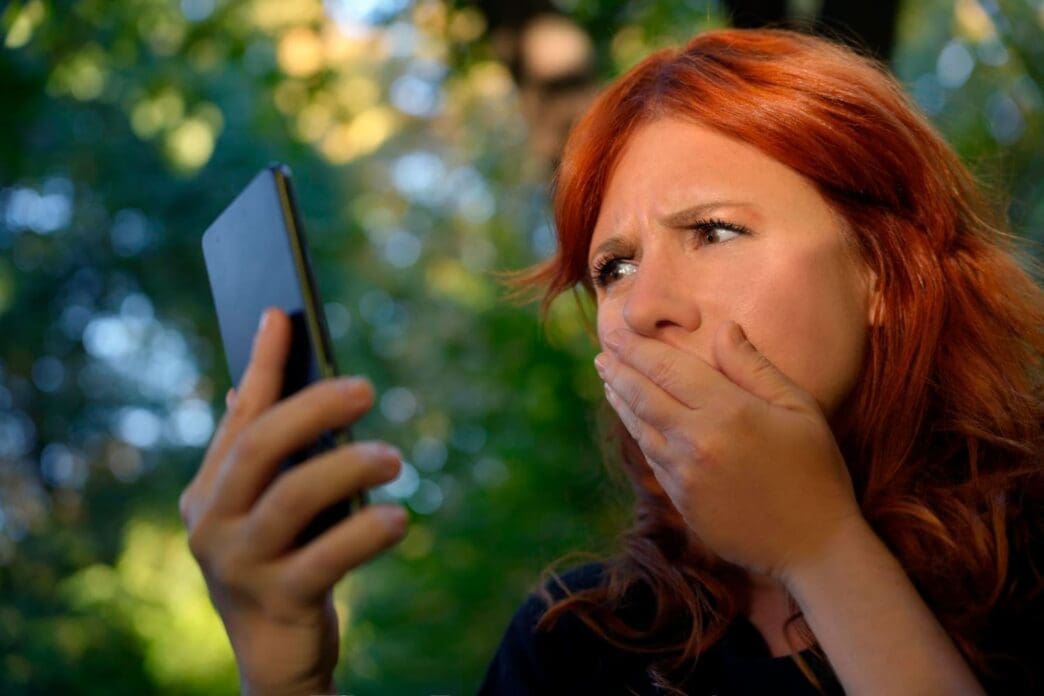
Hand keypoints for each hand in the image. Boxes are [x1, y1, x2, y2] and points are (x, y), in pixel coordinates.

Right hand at [180, 307, 407, 694]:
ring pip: (290, 499)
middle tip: (365, 387)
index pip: (241, 417)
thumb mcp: (270, 510)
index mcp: (211, 491)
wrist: (277, 659)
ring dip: (347, 467)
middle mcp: (213, 524)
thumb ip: (266, 457)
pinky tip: (399, 518)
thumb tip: (249, 384)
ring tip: (395, 456)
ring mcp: (239, 566)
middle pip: (259, 448)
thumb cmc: (284, 566)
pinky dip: (364, 533)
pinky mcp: (276, 603)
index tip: (282, 313)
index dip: (262, 365)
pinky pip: (325, 559)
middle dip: (311, 408)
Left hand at [595, 321, 861, 581]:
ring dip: (621, 402)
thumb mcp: (798, 408)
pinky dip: (640, 434)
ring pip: (641, 429)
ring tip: (609, 381)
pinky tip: (637, 422)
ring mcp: (683, 475)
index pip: (666, 368)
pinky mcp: (681, 501)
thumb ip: (754, 367)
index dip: (635, 349)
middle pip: (643, 397)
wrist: (814, 547)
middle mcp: (695, 442)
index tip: (615, 334)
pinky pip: (653, 459)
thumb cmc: (815, 470)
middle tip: (602, 354)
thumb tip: (724, 330)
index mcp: (727, 412)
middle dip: (618, 371)